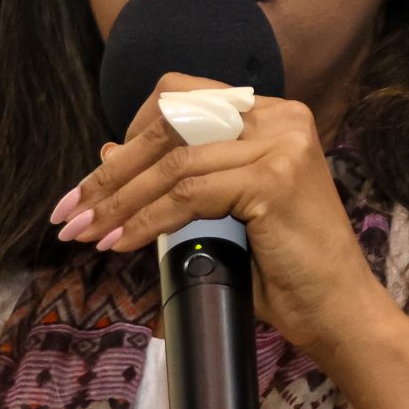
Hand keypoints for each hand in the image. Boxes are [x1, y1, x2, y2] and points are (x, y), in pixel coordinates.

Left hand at [50, 74, 397, 358]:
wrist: (337, 311)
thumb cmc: (284, 269)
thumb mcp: (218, 214)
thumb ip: (174, 179)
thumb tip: (108, 152)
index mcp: (273, 114)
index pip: (182, 97)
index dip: (131, 132)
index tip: (96, 181)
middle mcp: (281, 117)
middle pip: (170, 126)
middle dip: (111, 173)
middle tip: (71, 211)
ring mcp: (281, 144)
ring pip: (172, 164)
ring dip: (119, 201)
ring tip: (88, 233)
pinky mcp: (275, 178)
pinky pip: (188, 195)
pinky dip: (147, 222)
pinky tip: (123, 244)